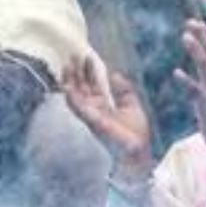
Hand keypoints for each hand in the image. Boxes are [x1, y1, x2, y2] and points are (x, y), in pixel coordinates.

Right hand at [62, 56, 152, 183]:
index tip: (88, 56)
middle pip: (81, 87)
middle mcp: (94, 109)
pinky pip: (77, 108)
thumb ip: (124, 90)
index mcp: (103, 105)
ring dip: (70, 81)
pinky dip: (71, 97)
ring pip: (74, 95)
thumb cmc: (135, 133)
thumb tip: (114, 75)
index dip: (89, 70)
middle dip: (76, 72)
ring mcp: (90, 115)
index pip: (93, 84)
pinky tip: (67, 86)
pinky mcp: (90, 121)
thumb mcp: (132, 105)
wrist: (137, 151)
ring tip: (67, 65)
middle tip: (73, 55)